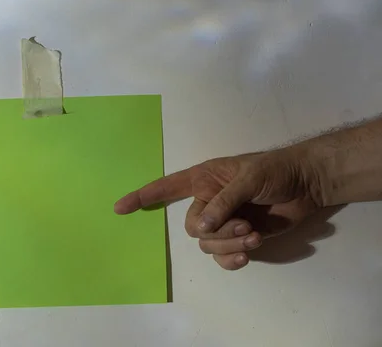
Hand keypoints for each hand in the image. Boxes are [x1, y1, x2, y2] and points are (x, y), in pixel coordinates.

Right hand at [114, 149, 326, 269]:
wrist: (308, 184)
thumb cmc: (275, 170)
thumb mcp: (249, 177)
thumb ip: (224, 201)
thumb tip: (201, 227)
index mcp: (203, 180)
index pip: (165, 188)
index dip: (142, 197)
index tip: (118, 208)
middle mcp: (207, 201)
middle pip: (193, 228)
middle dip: (217, 232)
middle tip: (245, 225)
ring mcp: (223, 221)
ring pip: (208, 245)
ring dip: (229, 244)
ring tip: (254, 235)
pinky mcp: (239, 238)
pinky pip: (222, 256)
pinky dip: (232, 258)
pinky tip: (246, 254)